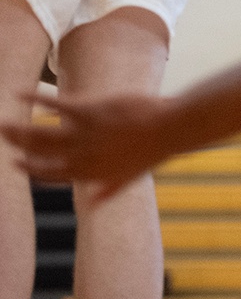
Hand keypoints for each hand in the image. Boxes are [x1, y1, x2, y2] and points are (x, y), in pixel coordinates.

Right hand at [1, 90, 178, 198]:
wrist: (167, 130)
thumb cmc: (149, 151)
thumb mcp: (126, 178)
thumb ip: (105, 192)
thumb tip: (91, 205)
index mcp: (88, 174)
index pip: (52, 174)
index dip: (32, 169)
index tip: (17, 163)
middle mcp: (81, 157)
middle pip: (42, 153)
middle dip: (19, 145)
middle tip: (3, 136)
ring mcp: (84, 134)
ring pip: (43, 134)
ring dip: (20, 130)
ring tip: (4, 126)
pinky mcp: (90, 111)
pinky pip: (57, 105)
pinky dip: (37, 99)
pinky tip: (21, 93)